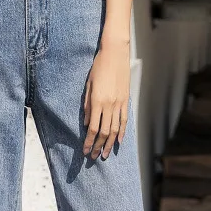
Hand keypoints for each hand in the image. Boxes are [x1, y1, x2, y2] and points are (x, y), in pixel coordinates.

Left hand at [83, 35, 130, 159]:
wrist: (115, 53)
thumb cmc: (98, 67)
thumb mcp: (88, 85)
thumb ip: (87, 105)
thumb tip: (85, 123)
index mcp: (97, 101)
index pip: (92, 128)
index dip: (89, 141)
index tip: (85, 151)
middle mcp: (109, 104)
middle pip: (103, 132)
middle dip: (98, 146)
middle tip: (94, 157)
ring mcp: (119, 103)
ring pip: (114, 129)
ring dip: (109, 144)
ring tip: (105, 154)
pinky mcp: (125, 100)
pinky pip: (124, 120)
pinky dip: (121, 132)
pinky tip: (118, 142)